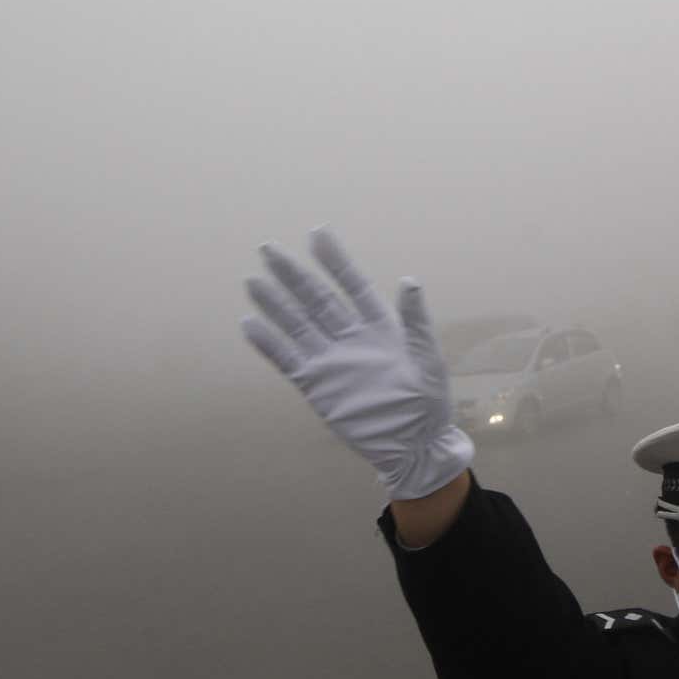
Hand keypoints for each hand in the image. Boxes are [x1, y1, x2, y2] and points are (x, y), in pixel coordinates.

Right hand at [240, 227, 473, 499]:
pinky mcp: (318, 385)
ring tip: (253, 281)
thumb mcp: (428, 359)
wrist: (413, 445)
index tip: (318, 233)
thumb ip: (415, 321)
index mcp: (380, 327)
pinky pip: (288, 360)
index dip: (336, 260)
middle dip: (294, 274)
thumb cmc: (428, 402)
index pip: (353, 285)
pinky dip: (269, 344)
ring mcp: (332, 361)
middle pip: (317, 299)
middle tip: (269, 248)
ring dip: (276, 304)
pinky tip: (250, 324)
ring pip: (298, 325)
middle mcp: (351, 338)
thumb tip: (409, 280)